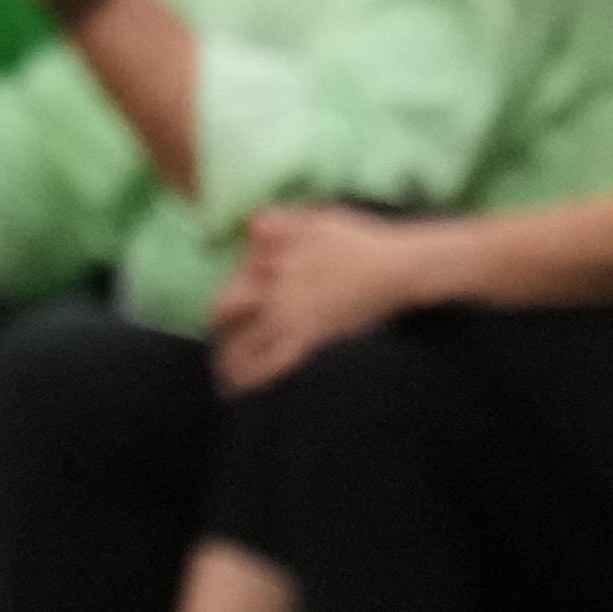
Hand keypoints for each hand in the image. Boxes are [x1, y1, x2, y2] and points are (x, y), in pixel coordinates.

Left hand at [215, 205, 441, 393]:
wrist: (397, 267)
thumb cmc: (359, 240)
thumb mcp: (312, 219)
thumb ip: (276, 223)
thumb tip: (249, 230)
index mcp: (268, 258)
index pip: (233, 282)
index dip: (226, 301)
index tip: (219, 318)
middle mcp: (271, 287)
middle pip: (227, 312)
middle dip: (218, 332)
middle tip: (215, 349)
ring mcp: (290, 314)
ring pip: (245, 341)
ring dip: (228, 360)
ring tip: (221, 377)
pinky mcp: (313, 338)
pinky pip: (274, 362)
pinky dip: (253, 377)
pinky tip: (238, 391)